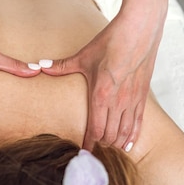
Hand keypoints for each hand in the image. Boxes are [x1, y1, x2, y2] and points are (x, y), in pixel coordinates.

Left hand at [40, 0, 165, 151]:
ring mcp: (131, 101)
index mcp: (100, 95)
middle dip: (101, 145)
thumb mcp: (84, 56)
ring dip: (116, 144)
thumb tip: (41, 66)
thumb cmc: (112, 42)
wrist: (139, 31)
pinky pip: (138, 123)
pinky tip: (128, 144)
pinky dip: (133, 136)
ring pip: (124, 132)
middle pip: (109, 135)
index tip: (83, 153)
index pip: (94, 129)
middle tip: (94, 151)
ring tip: (109, 150)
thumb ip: (62, 66)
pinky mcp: (142, 96)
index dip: (89, 144)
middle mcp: (117, 102)